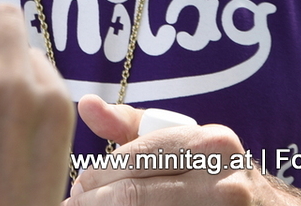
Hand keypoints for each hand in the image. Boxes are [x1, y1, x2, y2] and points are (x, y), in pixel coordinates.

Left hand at [66, 96, 300, 204]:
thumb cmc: (211, 170)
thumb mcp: (180, 142)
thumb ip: (130, 125)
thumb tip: (86, 104)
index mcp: (212, 142)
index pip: (137, 158)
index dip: (99, 173)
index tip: (77, 183)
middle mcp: (225, 179)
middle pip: (136, 193)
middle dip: (96, 199)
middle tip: (75, 203)